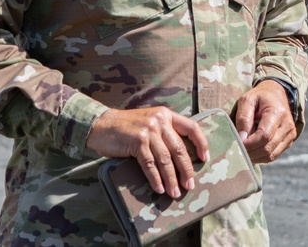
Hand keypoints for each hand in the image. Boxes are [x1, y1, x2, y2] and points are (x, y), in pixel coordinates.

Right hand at [86, 106, 208, 198]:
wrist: (102, 124)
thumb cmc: (127, 126)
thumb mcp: (150, 121)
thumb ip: (165, 131)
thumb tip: (181, 155)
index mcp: (166, 115)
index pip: (192, 128)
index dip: (201, 143)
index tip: (205, 158)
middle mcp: (160, 121)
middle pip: (179, 148)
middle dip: (186, 169)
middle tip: (189, 185)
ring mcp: (148, 131)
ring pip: (165, 159)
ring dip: (171, 179)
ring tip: (175, 192)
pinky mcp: (137, 142)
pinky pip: (150, 164)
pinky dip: (155, 179)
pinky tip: (159, 188)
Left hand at [234, 80, 297, 163]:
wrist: (277, 94)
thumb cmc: (260, 97)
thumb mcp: (247, 100)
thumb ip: (243, 118)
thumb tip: (241, 139)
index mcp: (277, 112)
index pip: (264, 136)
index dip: (249, 144)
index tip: (236, 144)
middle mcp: (287, 125)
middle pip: (267, 148)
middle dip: (250, 153)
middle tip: (236, 150)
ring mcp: (290, 134)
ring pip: (270, 155)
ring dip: (254, 157)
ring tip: (243, 150)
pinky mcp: (288, 141)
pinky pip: (273, 155)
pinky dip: (261, 156)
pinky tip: (252, 150)